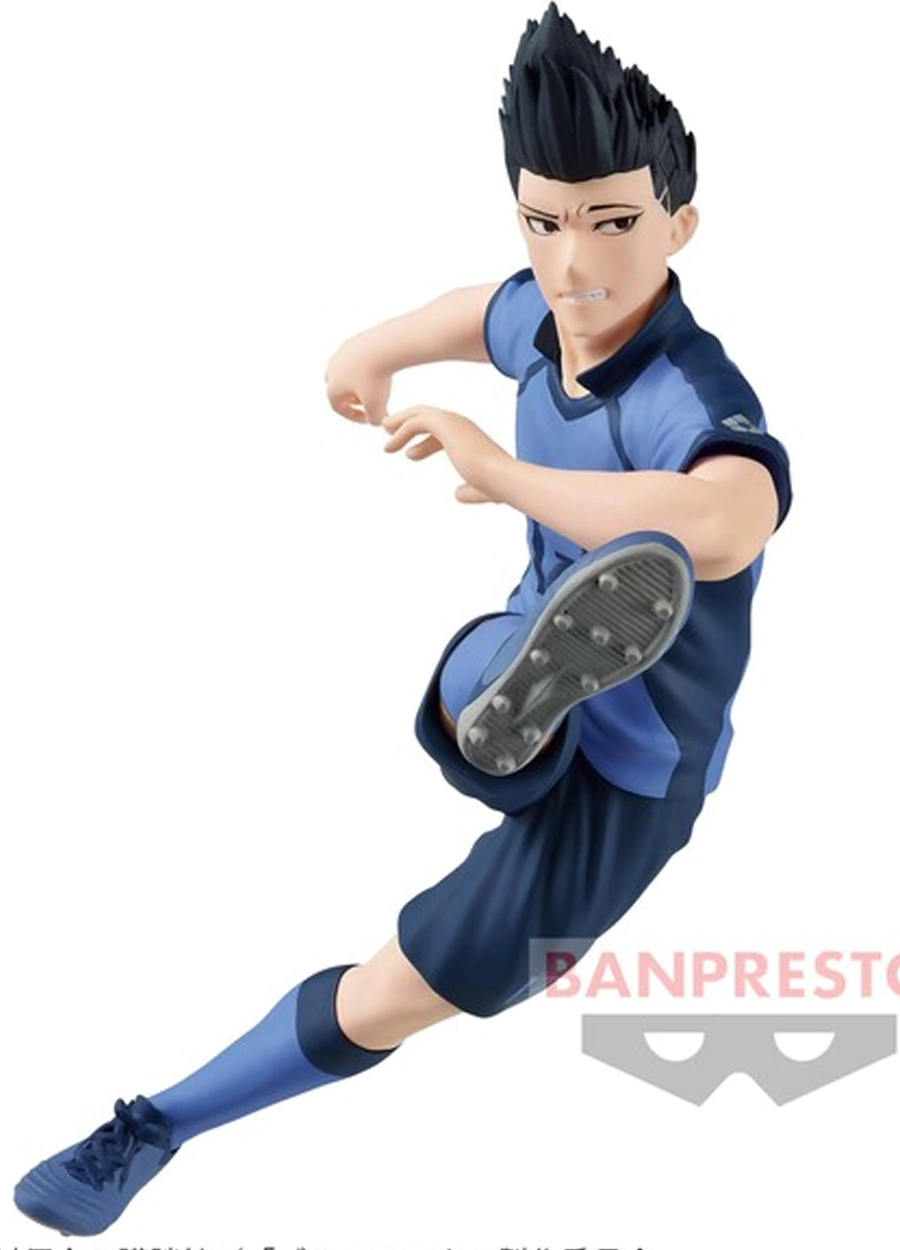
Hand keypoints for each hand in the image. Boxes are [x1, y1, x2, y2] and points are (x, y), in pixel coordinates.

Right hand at [324, 334, 392, 425]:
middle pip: (339, 390)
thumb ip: (375, 420)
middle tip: (367, 402)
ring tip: (372, 385)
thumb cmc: (378, 379)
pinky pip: (355, 359)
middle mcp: (331, 371)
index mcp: (332, 389)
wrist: (384, 346)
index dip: (355, 417)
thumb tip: (375, 421)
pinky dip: (364, 367)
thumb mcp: (378, 406)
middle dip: (352, 399)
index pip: (340, 409)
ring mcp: (338, 355)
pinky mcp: (350, 342)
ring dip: (357, 382)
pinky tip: (377, 368)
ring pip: (345, 372)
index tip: (370, 418)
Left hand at [382, 405, 510, 502]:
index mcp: (469, 436)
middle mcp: (461, 424)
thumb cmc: (496, 486)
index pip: (442, 432)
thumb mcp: (481, 490)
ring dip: (399, 423)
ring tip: (383, 431)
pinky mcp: (445, 424)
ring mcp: (453, 422)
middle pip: (428, 416)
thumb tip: (457, 494)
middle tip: (388, 430)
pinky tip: (390, 445)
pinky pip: (416, 422)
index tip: (408, 454)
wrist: (503, 478)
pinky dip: (400, 431)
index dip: (423, 442)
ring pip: (419, 414)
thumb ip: (470, 492)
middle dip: (407, 422)